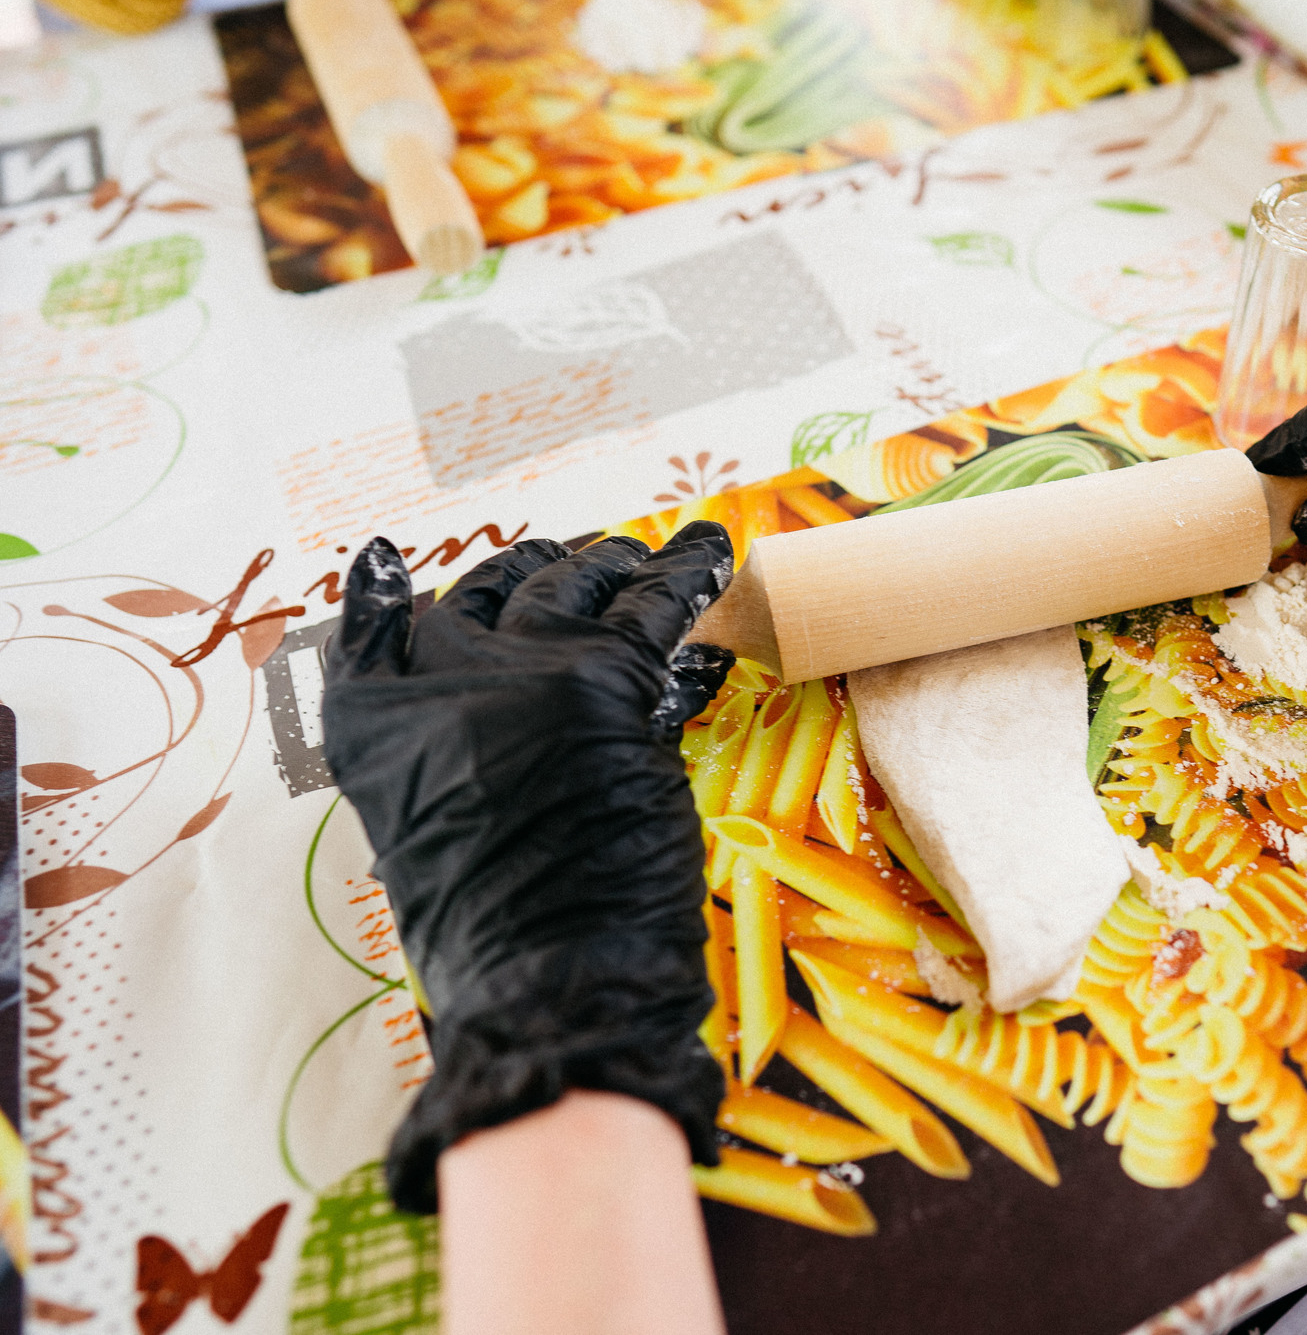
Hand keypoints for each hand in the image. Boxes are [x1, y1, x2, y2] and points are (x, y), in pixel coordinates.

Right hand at [321, 526, 736, 1211]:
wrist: (553, 979)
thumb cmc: (498, 936)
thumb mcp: (422, 838)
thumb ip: (437, 759)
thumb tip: (469, 727)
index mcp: (372, 726)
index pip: (373, 632)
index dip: (389, 595)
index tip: (394, 563)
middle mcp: (436, 680)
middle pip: (489, 592)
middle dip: (537, 571)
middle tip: (578, 564)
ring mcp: (520, 669)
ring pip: (573, 583)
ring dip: (615, 565)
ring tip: (649, 556)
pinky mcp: (606, 677)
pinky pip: (655, 602)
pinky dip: (687, 572)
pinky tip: (710, 552)